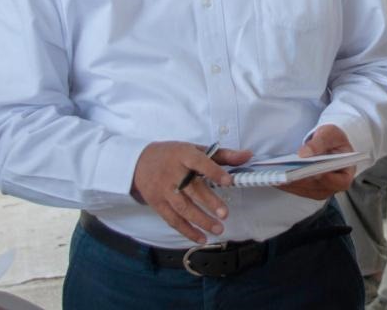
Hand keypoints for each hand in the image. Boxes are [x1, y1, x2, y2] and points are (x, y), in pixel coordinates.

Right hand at [131, 141, 251, 242]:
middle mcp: (173, 173)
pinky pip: (173, 219)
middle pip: (192, 189)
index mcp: (184, 155)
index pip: (200, 162)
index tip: (229, 182)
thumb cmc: (173, 155)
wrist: (139, 162)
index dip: (214, 172)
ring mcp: (163, 189)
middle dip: (209, 202)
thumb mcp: (196, 149)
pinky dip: (187, 230)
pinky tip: (201, 238)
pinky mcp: (157, 203)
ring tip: (218, 229)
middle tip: (224, 214)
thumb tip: (247, 155)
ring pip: (183, 207)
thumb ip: (223, 155)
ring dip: (200, 220)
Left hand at [278, 124, 354, 199]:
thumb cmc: (333, 138)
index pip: (341, 181)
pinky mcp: (310, 189)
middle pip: (320, 188)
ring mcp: (323, 189)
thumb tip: (304, 154)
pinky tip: (275, 177)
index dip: (329, 180)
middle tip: (288, 175)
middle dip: (303, 181)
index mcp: (347, 171)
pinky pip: (298, 190)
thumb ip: (319, 142)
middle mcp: (335, 184)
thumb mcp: (329, 134)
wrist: (328, 142)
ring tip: (277, 176)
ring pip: (307, 191)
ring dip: (291, 184)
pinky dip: (287, 184)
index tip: (316, 173)